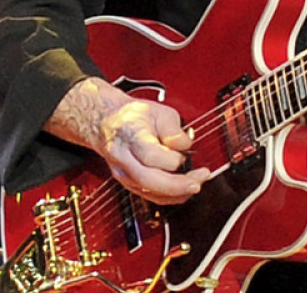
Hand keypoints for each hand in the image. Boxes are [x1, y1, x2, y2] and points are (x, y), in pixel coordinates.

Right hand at [46, 77, 211, 204]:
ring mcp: (124, 174)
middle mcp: (123, 158)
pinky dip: (171, 196)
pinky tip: (185, 188)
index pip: (149, 155)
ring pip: (150, 193)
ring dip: (178, 193)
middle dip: (178, 185)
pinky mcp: (129, 184)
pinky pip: (151, 196)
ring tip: (197, 182)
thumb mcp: (157, 111)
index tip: (185, 154)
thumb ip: (172, 128)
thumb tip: (184, 145)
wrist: (107, 124)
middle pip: (148, 180)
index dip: (171, 159)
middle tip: (199, 180)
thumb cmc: (132, 116)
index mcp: (130, 135)